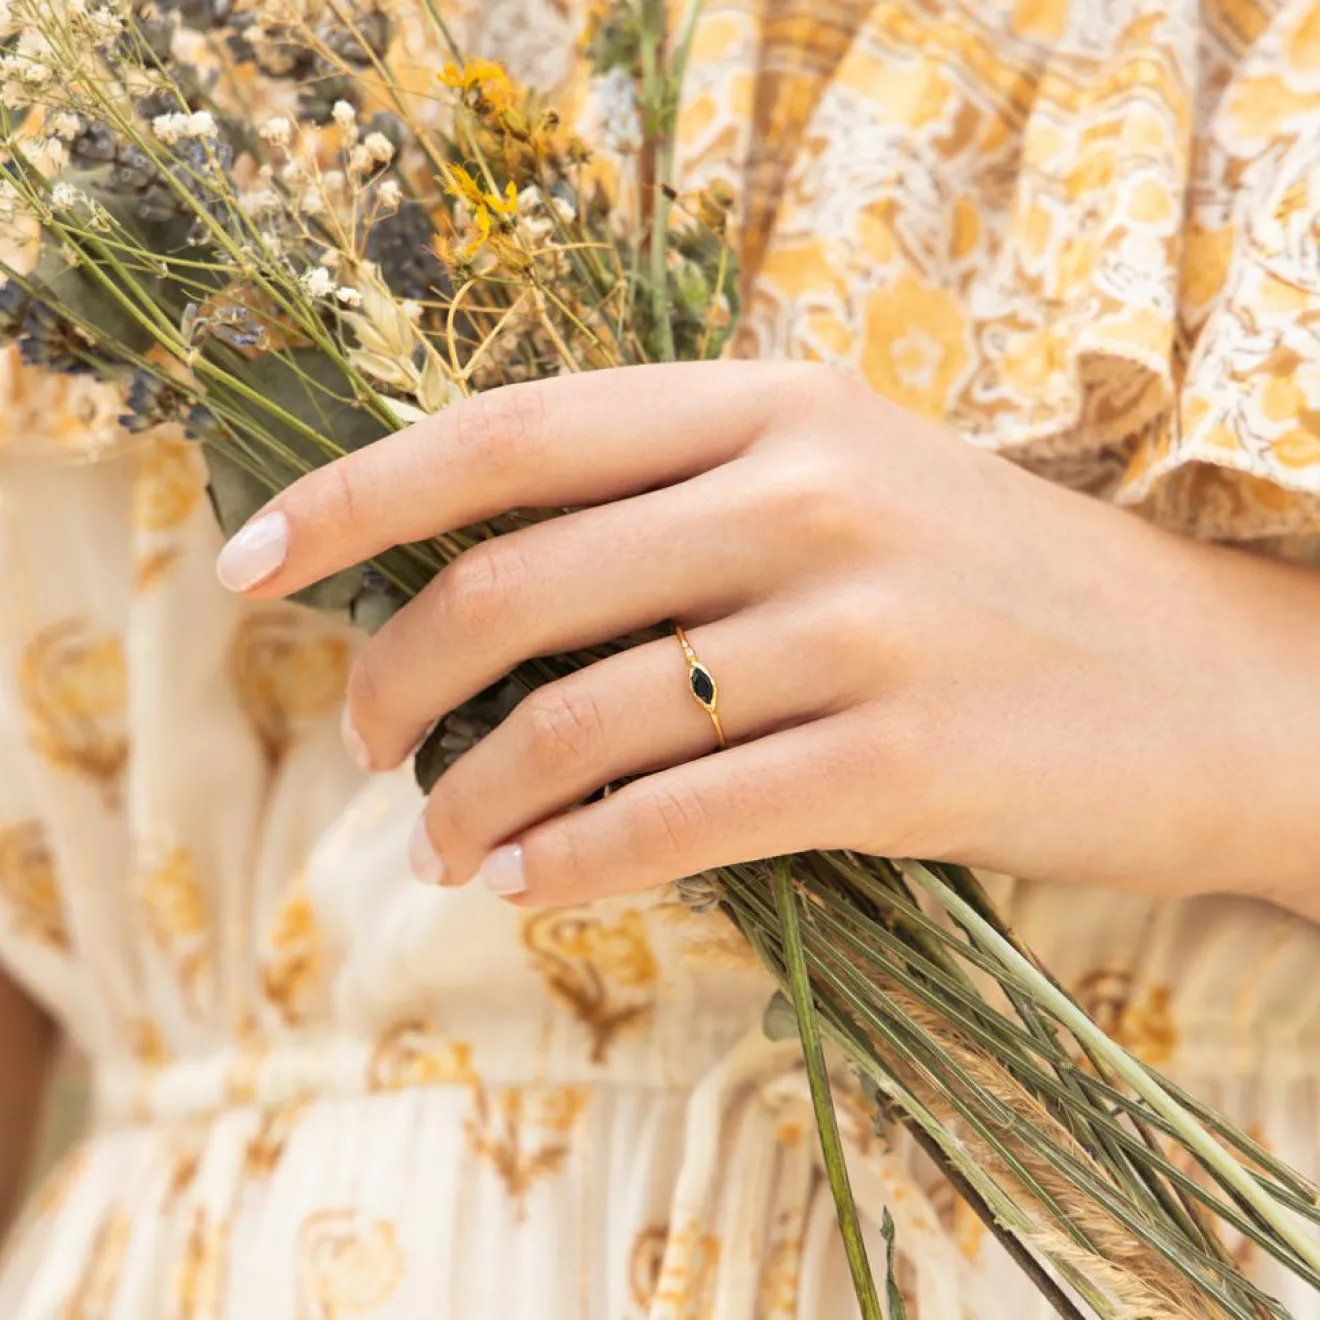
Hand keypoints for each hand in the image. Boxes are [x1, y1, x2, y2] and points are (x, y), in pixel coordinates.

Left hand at [216, 361, 1319, 912]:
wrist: (1217, 684)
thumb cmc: (1004, 586)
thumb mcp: (847, 490)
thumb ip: (680, 511)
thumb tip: (485, 585)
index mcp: (776, 403)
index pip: (511, 433)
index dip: (357, 496)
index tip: (252, 563)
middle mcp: (808, 493)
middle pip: (519, 583)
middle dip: (398, 675)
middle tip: (362, 742)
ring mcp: (861, 626)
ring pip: (587, 719)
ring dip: (474, 796)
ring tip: (437, 844)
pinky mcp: (903, 765)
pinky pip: (682, 821)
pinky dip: (574, 864)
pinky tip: (527, 888)